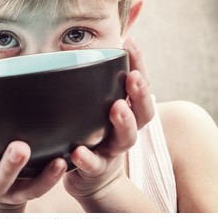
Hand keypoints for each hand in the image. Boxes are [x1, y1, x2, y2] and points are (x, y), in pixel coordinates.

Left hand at [63, 38, 154, 211]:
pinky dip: (87, 158)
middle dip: (140, 94)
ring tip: (117, 108)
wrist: (91, 176)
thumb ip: (92, 84)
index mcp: (126, 111)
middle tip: (133, 77)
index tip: (130, 41)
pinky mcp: (96, 168)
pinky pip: (94, 164)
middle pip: (142, 113)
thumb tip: (75, 47)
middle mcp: (124, 130)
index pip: (139, 85)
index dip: (139, 64)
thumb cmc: (92, 134)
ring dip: (123, 122)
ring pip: (125, 138)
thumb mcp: (95, 108)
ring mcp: (112, 150)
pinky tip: (78, 152)